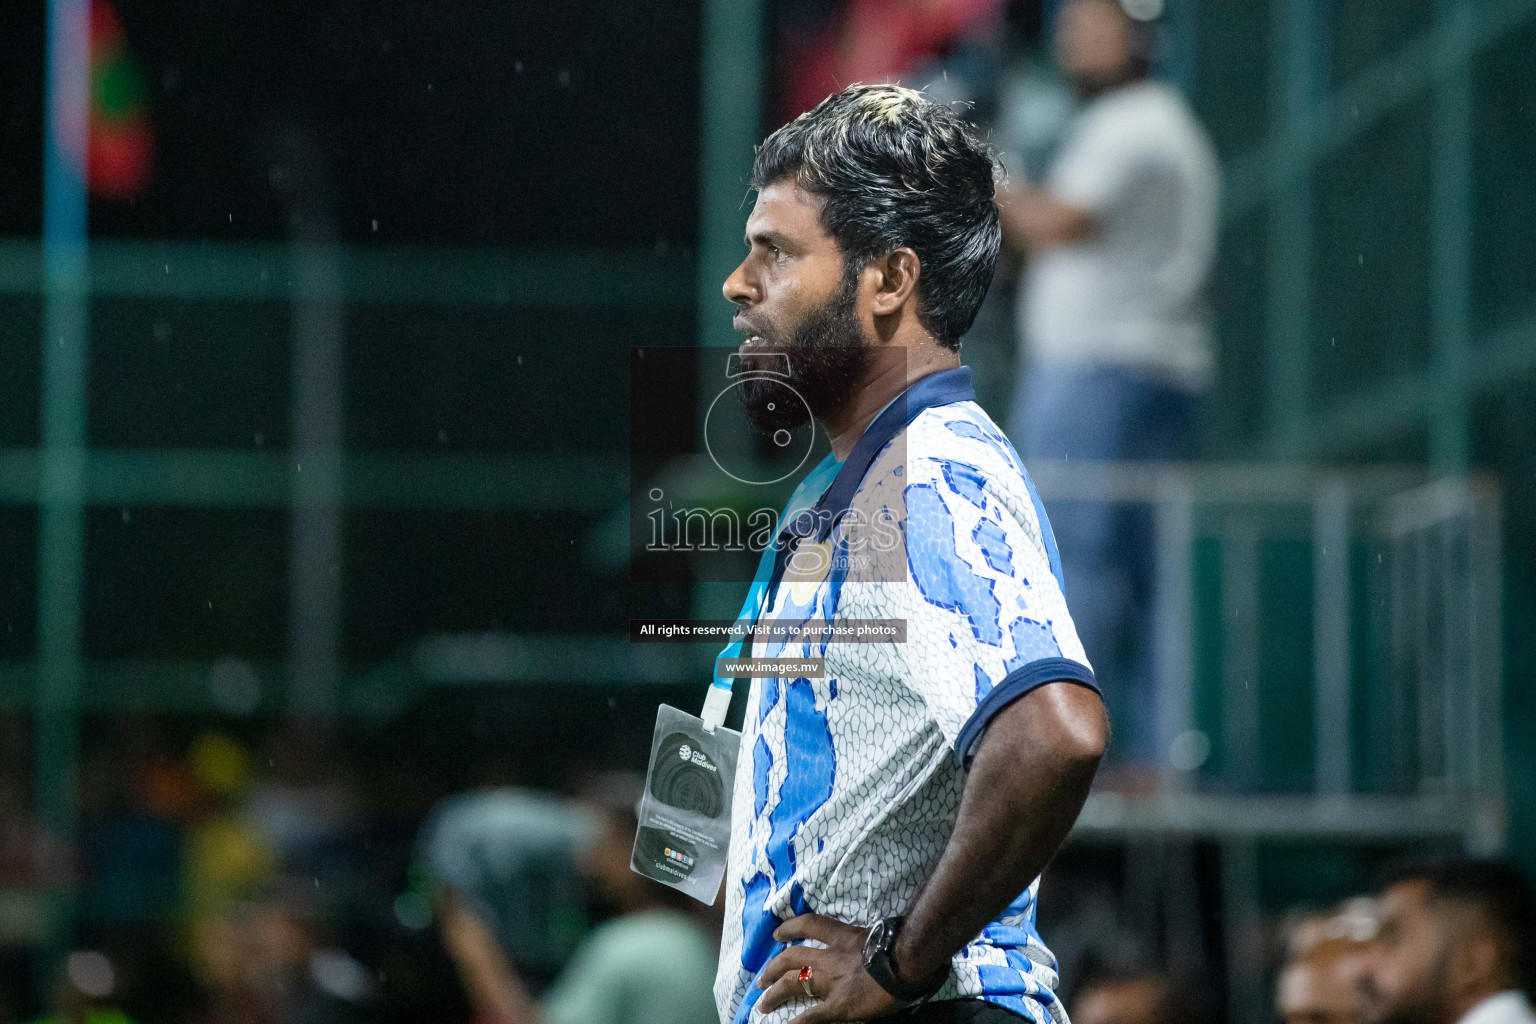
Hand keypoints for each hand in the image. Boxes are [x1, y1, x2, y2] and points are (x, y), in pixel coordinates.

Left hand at [755, 914, 905, 1023]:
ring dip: (775, 993)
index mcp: (842, 937)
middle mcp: (830, 957)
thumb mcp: (879, 936)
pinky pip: (813, 1016)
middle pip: (792, 957)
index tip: (777, 933)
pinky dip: (797, 1023)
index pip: (809, 924)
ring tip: (762, 1003)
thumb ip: (866, 942)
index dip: (790, 927)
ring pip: (793, 982)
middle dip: (773, 967)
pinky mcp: (838, 1005)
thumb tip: (869, 947)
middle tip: (761, 978)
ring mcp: (831, 981)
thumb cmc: (901, 946)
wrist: (907, 963)